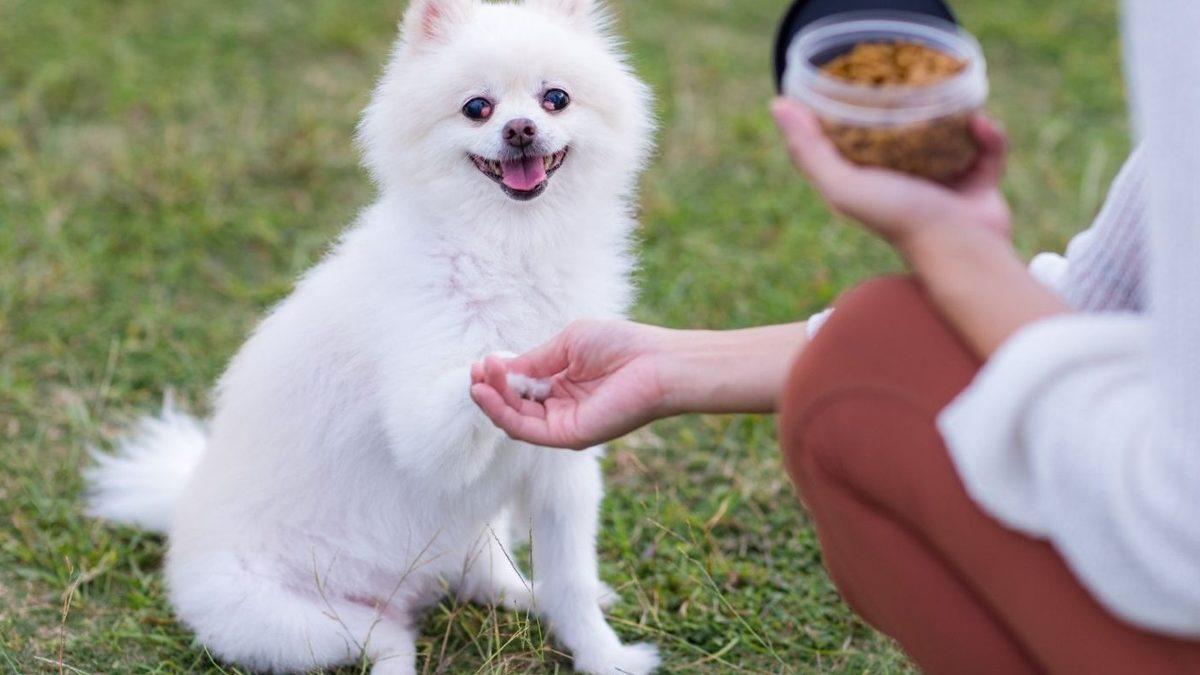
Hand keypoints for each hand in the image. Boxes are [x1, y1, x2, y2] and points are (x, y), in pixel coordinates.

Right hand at [470, 321, 670, 449]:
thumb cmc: (620, 345)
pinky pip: (526, 430)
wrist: (657, 363)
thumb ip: (533, 360)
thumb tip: (499, 367)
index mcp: (563, 384)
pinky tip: (488, 394)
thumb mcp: (567, 344)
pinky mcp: (569, 436)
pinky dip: (503, 414)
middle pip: (515, 404)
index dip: (500, 376)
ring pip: (515, 419)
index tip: (482, 361)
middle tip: (476, 369)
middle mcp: (561, 407)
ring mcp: (564, 424)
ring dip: (493, 400)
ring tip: (477, 379)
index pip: (521, 386)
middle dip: (492, 387)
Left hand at [771, 98, 1011, 251]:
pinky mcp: (980, 182)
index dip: (849, 106)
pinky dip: (989, 135)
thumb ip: (809, 151)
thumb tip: (777, 105)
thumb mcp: (843, 185)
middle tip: (912, 73)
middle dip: (908, 102)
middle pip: (901, 129)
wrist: (961, 250)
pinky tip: (980, 123)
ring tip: (952, 92)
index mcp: (867, 179)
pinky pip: (987, 147)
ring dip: (954, 113)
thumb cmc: (899, 219)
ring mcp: (943, 180)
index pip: (851, 136)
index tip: (853, 74)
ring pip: (948, 132)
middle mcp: (902, 178)